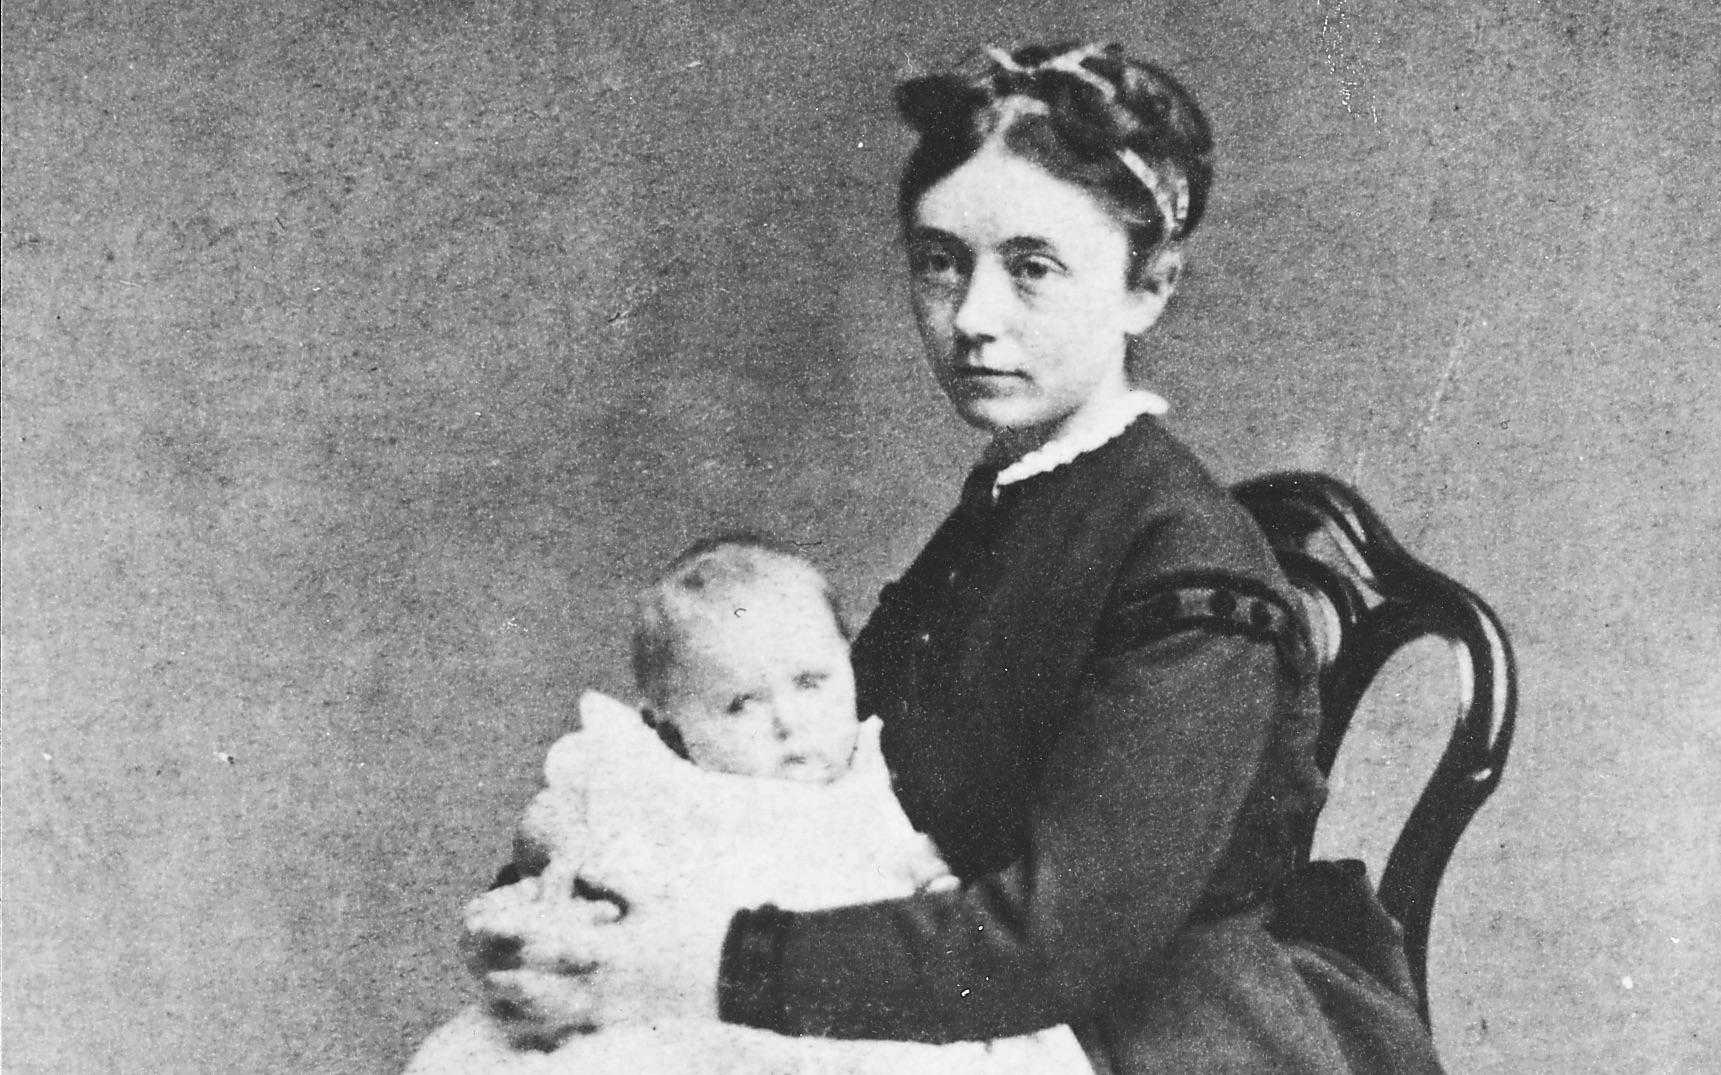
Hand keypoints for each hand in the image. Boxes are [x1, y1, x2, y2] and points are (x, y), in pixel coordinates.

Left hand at [462, 863, 731, 1037]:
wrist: (740, 973)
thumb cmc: (699, 927)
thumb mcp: (657, 896)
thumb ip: (612, 881)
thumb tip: (577, 867)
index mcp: (608, 948)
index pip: (545, 945)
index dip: (511, 938)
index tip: (486, 931)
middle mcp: (603, 985)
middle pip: (539, 992)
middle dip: (508, 985)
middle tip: (486, 978)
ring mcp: (614, 1013)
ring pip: (555, 1020)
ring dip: (527, 1012)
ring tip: (507, 1005)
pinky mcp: (629, 1029)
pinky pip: (583, 1037)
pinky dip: (559, 1034)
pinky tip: (547, 1032)